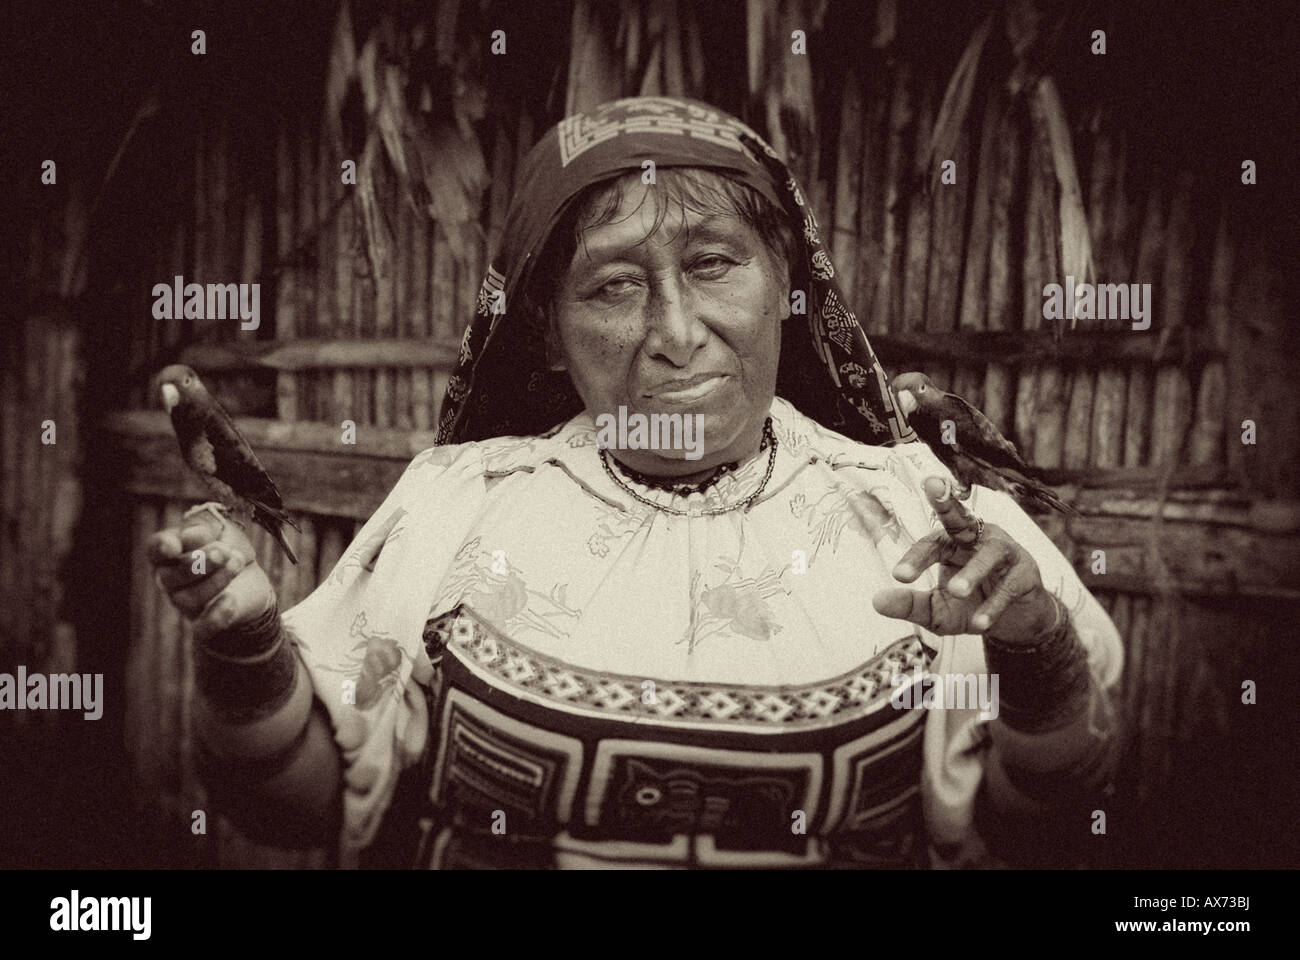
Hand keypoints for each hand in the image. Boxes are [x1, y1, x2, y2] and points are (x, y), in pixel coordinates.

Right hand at [147, 507, 275, 645]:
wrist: (252, 577)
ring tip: (237, 561)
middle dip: (199, 563)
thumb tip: (188, 536)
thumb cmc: (228, 548)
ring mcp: (185, 604)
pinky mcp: (206, 624)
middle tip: (223, 551)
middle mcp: (170, 581)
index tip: (173, 546)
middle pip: (172, 577)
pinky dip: (216, 617)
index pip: (155, 550)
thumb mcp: (220, 530)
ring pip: (191, 599)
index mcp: (168, 554)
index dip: (161, 548)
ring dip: (218, 579)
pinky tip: (231, 600)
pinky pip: (202, 629)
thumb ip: (202, 530)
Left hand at [872, 477, 1057, 643]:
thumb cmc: (970, 606)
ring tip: (956, 591)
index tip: (899, 576)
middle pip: (961, 516)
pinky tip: (979, 623)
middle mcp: (977, 539)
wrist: (1015, 622)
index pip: (930, 544)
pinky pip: (1009, 585)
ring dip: (973, 571)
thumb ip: (910, 605)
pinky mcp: (1026, 573)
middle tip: (931, 484)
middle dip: (947, 500)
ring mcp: (1005, 552)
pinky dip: (994, 604)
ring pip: (990, 553)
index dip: (915, 558)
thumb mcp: (936, 610)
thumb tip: (876, 601)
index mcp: (952, 543)